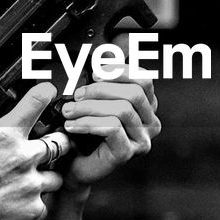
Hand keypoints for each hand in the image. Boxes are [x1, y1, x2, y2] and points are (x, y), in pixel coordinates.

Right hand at [0, 83, 71, 219]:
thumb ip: (0, 141)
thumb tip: (13, 138)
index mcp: (4, 136)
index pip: (33, 105)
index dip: (44, 96)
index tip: (49, 92)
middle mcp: (23, 155)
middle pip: (60, 144)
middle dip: (58, 148)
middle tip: (49, 155)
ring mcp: (32, 183)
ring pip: (55, 179)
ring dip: (44, 183)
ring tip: (20, 191)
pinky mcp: (34, 208)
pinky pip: (43, 206)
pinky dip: (31, 208)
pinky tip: (13, 210)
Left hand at [58, 54, 159, 188]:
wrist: (71, 165)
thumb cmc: (83, 132)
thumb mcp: (93, 101)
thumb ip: (101, 80)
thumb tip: (103, 54)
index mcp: (146, 106)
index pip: (144, 79)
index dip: (120, 71)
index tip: (94, 72)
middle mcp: (149, 123)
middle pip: (134, 93)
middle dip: (101, 90)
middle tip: (77, 95)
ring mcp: (141, 140)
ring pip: (122, 110)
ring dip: (90, 107)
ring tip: (69, 111)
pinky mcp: (127, 153)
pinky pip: (112, 129)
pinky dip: (87, 123)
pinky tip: (72, 125)